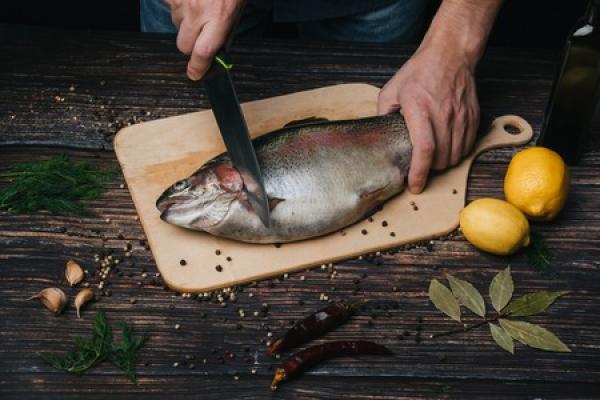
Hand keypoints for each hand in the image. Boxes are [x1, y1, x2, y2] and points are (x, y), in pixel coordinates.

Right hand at [165, 0, 244, 79]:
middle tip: (201, 33)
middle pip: (184, 46)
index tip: (195, 74)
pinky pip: (169, 9)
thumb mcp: (235, 10)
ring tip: (198, 8)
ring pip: (176, 26)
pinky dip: (178, 7)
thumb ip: (225, 35)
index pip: (203, 53)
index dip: (198, 68)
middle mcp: (198, 10)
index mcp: (220, 16)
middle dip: (190, 45)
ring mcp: (181, 1)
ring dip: (185, 23)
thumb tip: (216, 58)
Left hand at [378, 46, 478, 193]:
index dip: (419, 173)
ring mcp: (461, 117)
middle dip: (430, 170)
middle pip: (441, 158)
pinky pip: (467, 146)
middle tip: (419, 167)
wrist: (450, 55)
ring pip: (455, 156)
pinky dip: (457, 153)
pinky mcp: (473, 117)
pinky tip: (446, 146)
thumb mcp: (391, 90)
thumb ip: (383, 115)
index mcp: (420, 110)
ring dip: (443, 163)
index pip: (424, 150)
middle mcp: (443, 115)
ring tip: (432, 157)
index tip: (414, 186)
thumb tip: (378, 136)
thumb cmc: (419, 71)